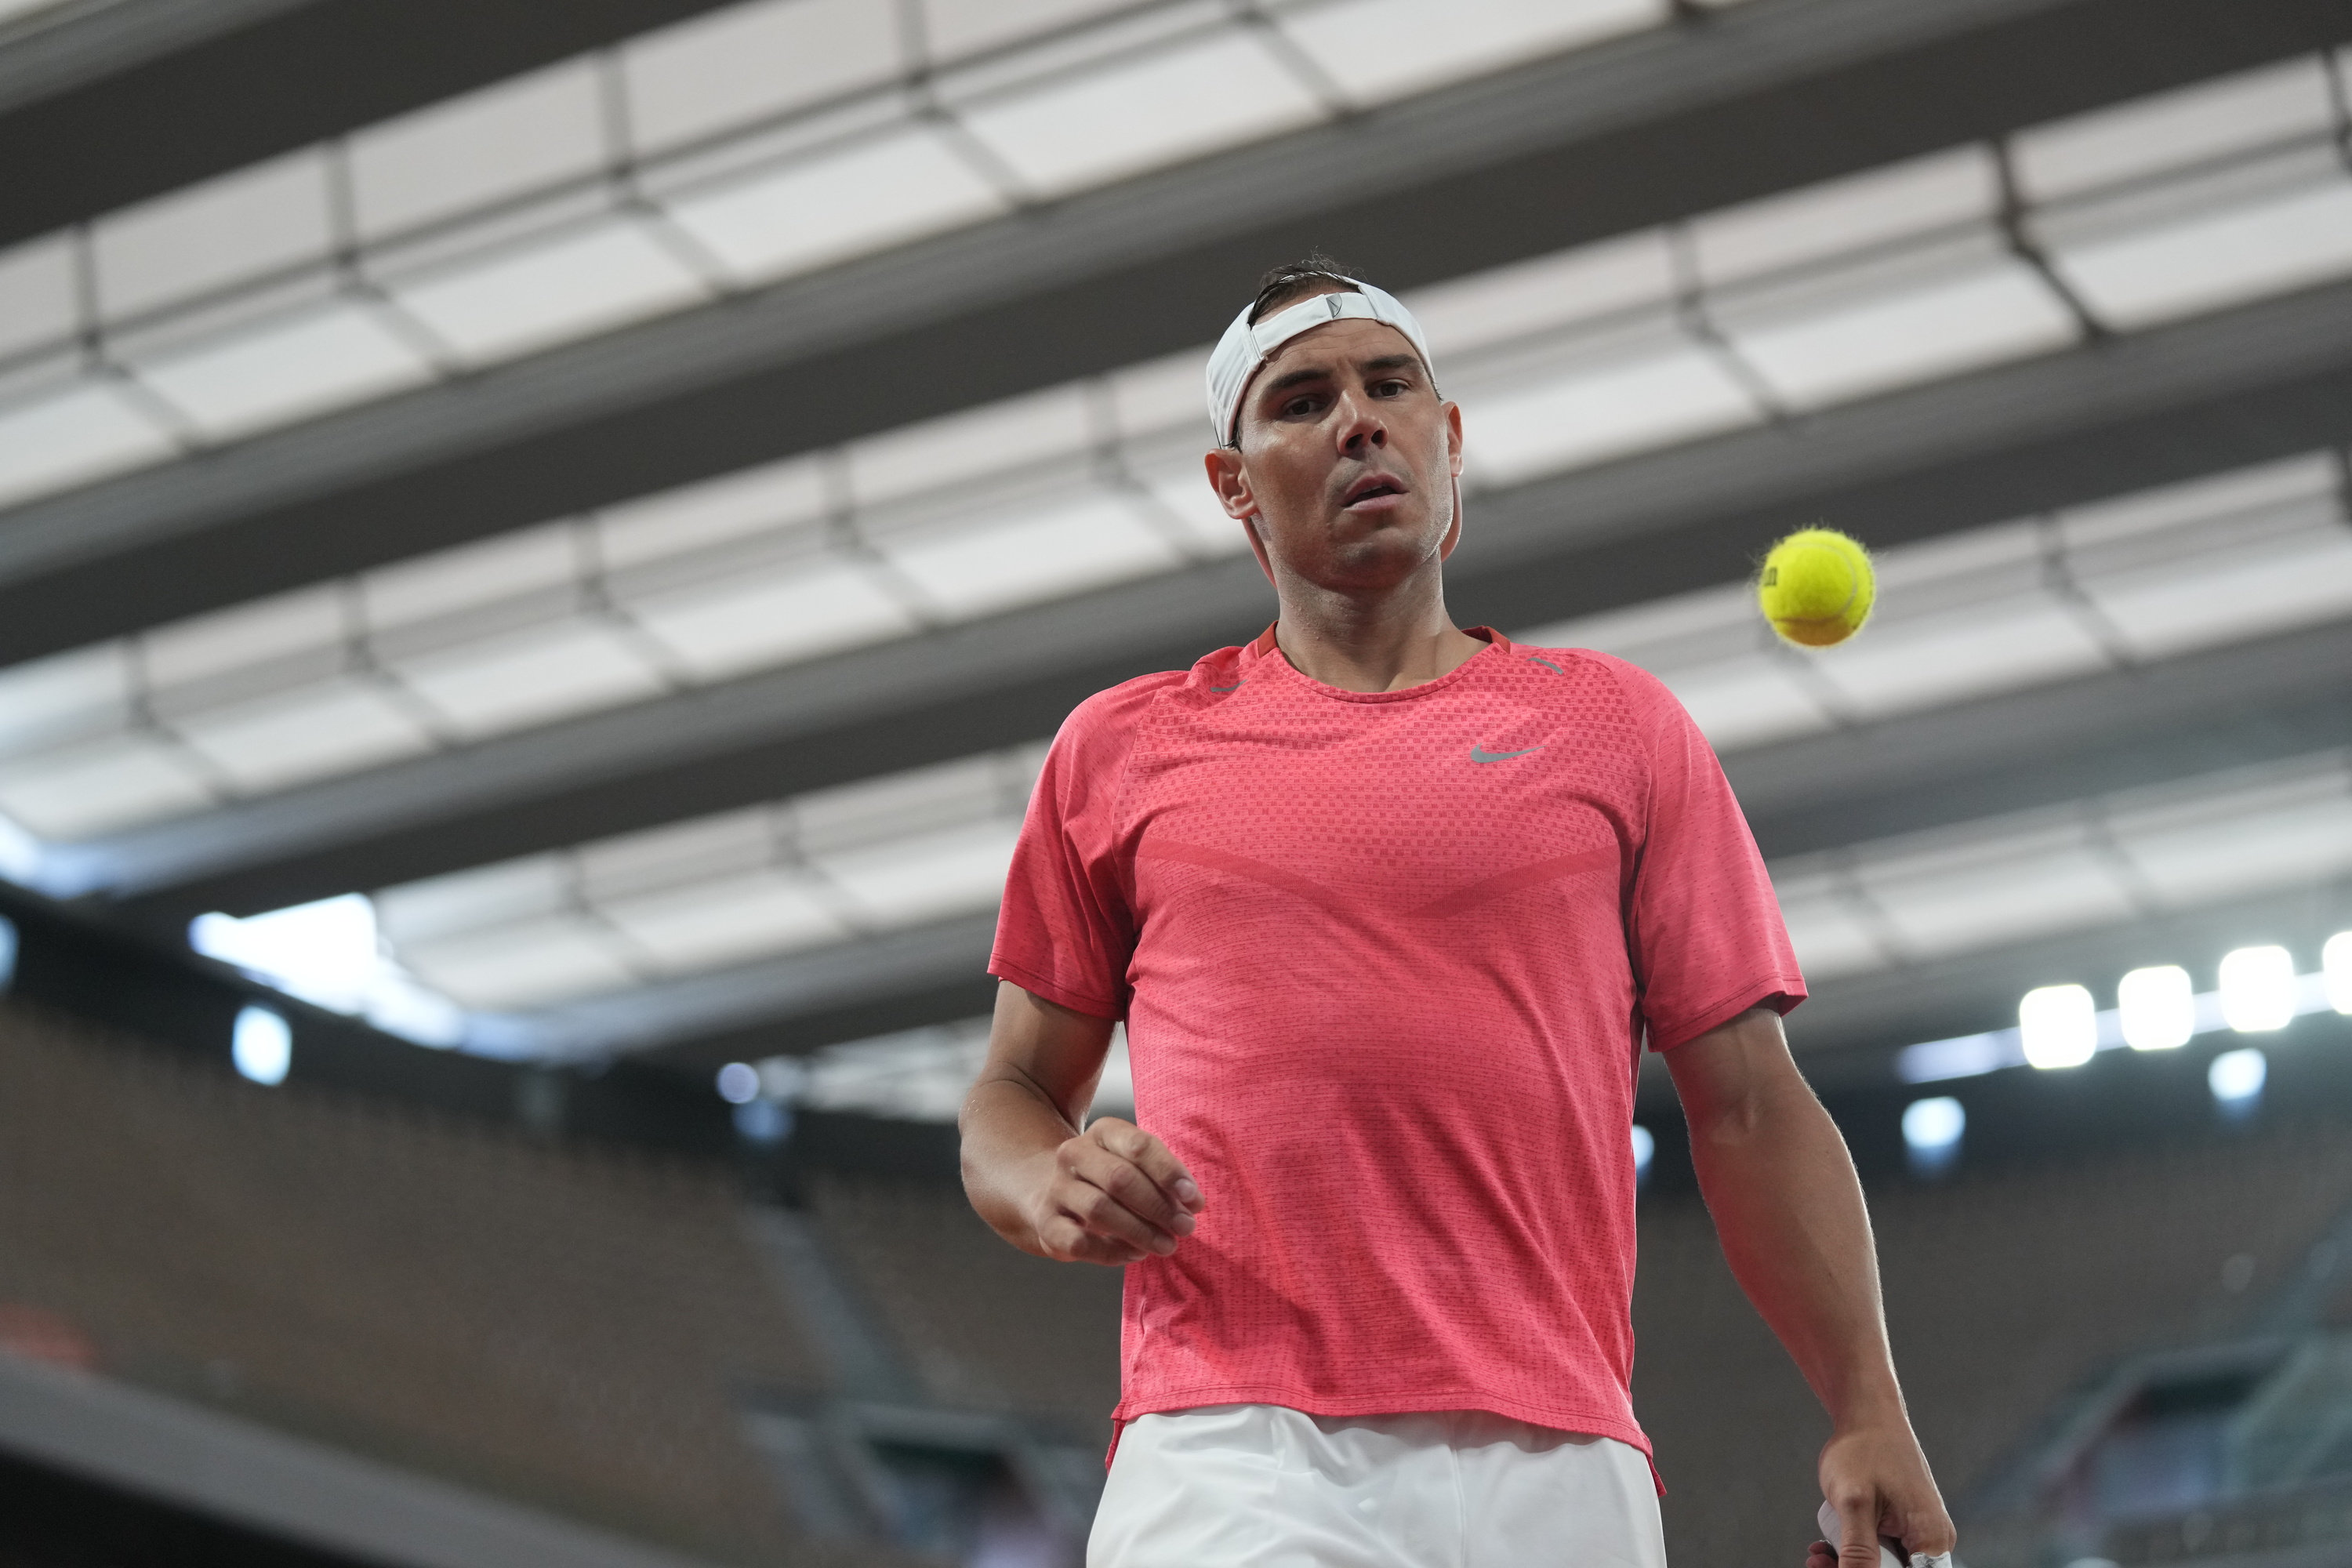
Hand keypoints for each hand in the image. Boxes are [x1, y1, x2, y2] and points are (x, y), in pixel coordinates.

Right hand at [1026, 1117, 1203, 1264]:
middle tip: (1185, 1227)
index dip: (1168, 1172)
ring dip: (1140, 1231)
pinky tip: (1135, 1254)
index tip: (1192, 1197)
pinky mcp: (1046, 1223)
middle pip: (1119, 1178)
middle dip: (1158, 1206)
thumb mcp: (1135, 1166)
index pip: (1138, 1145)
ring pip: (1099, 1209)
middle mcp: (1074, 1154)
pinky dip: (1112, 1253)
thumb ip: (1165, 1180)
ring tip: (1166, 1245)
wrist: (1054, 1196)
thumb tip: (1193, 1203)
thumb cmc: (1109, 1181)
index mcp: (1103, 1132)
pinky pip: (1079, 1242)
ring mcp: (1057, 1188)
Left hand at [1817, 1421, 1954, 1565]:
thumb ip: (1858, 1550)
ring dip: (1849, 1563)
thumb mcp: (1854, 1504)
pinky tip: (1827, 1546)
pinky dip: (1853, 1552)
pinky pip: (1880, 1551)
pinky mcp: (1902, 1528)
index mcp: (1930, 1540)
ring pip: (1883, 1565)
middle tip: (1819, 1564)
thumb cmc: (1864, 1449)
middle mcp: (1931, 1542)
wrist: (1866, 1416)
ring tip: (1820, 1554)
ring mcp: (1917, 1534)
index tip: (1843, 1566)